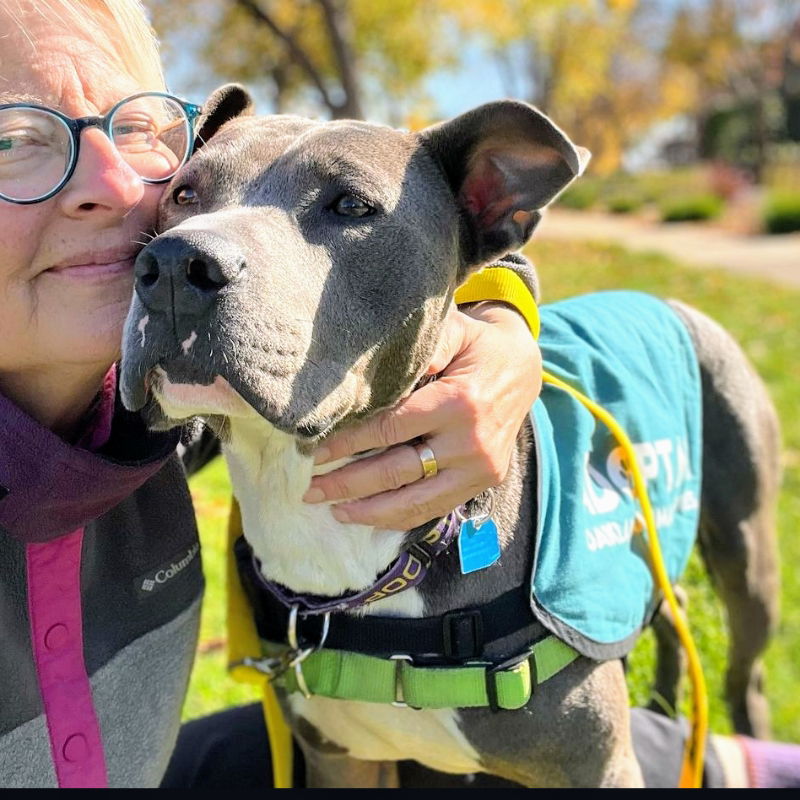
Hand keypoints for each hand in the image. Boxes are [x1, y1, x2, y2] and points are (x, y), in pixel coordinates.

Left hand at [302, 302, 541, 529]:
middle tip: (310, 489)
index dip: (348, 443)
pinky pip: (437, 507)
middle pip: (397, 471)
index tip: (314, 452)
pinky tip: (369, 518)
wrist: (525, 369)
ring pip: (416, 501)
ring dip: (369, 510)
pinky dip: (400, 517)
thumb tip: (376, 371)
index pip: (390, 429)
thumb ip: (421, 347)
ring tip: (332, 510)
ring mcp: (481, 469)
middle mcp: (471, 442)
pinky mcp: (485, 482)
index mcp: (459, 402)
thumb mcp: (454, 331)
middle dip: (348, 482)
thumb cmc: (478, 346)